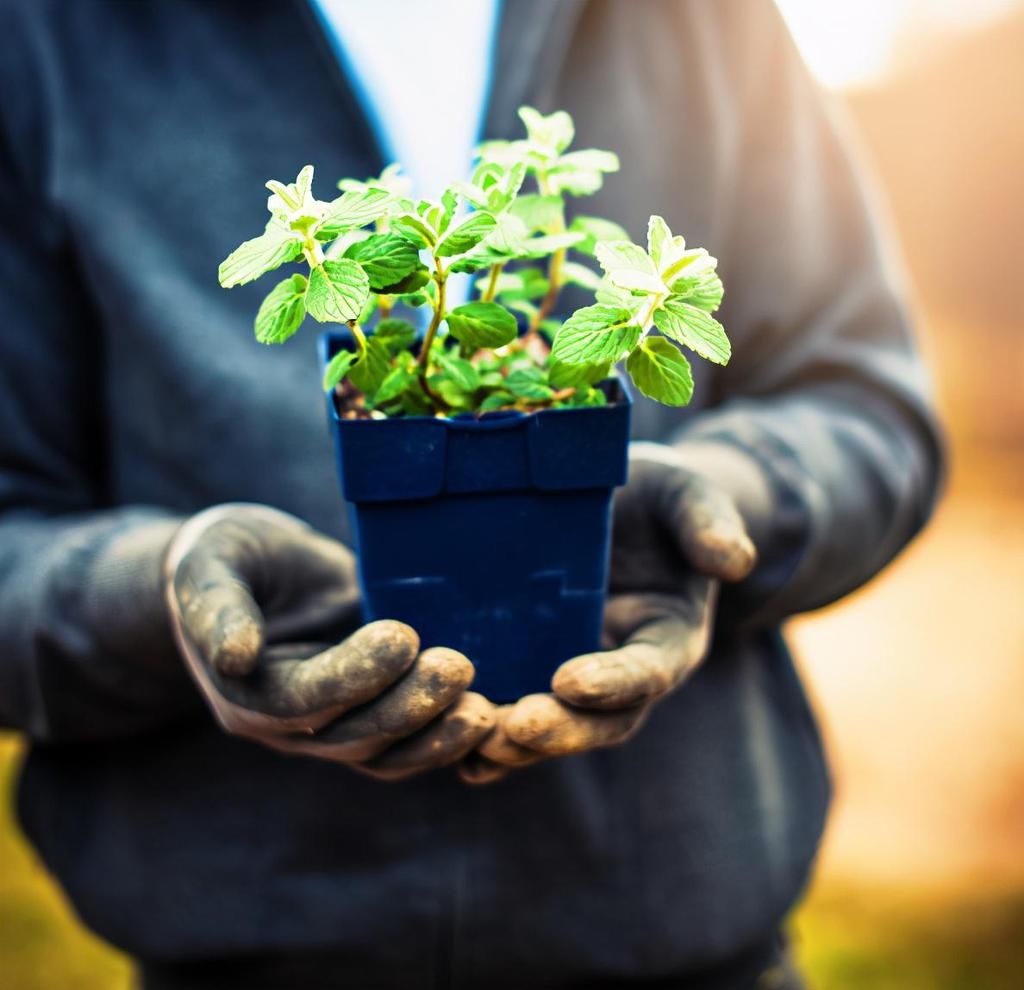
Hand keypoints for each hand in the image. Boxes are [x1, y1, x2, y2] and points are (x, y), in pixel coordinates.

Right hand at [164, 505, 494, 779]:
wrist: (253, 569)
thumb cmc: (226, 559)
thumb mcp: (207, 569)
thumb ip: (216, 610)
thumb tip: (235, 656)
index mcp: (246, 696)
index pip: (304, 700)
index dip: (354, 675)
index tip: (403, 636)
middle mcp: (289, 726)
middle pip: (354, 736)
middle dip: (410, 705)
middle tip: (459, 666)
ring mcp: (332, 727)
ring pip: (387, 754)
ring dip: (436, 737)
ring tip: (482, 710)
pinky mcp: (370, 713)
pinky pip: (409, 745)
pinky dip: (446, 742)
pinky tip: (488, 721)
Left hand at [458, 445, 755, 783]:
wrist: (618, 504)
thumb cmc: (655, 497)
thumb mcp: (685, 495)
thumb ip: (707, 523)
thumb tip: (735, 561)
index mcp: (668, 636)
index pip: (649, 671)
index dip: (615, 681)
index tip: (570, 679)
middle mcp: (625, 671)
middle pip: (602, 721)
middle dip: (562, 730)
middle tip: (516, 727)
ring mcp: (577, 674)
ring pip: (554, 728)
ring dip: (516, 744)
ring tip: (475, 740)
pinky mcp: (532, 667)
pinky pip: (512, 712)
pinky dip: (482, 735)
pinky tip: (442, 739)